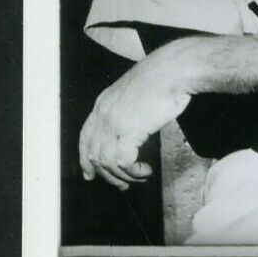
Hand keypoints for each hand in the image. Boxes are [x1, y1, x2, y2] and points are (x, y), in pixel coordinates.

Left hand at [77, 58, 191, 188]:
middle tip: (123, 185)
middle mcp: (103, 113)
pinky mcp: (128, 129)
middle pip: (94, 154)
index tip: (91, 174)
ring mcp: (114, 122)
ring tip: (140, 175)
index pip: (85, 137)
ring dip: (124, 175)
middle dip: (107, 175)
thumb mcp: (136, 95)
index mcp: (103, 104)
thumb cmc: (163, 81)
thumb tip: (133, 130)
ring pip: (107, 161)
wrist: (172, 72)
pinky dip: (133, 171)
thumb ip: (127, 111)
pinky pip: (122, 161)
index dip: (85, 159)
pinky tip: (145, 170)